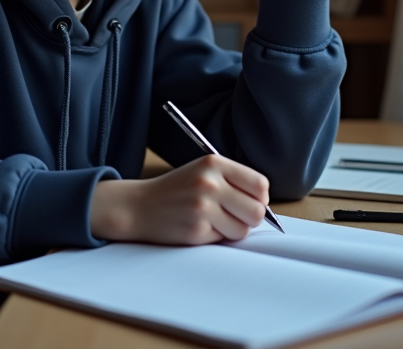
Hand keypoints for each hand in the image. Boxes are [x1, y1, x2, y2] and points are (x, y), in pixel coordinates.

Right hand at [90, 155, 269, 243]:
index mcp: (214, 164)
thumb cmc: (176, 190)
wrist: (138, 206)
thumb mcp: (203, 171)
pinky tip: (199, 226)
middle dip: (250, 218)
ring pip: (243, 229)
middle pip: (256, 211)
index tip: (250, 201)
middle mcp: (209, 183)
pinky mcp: (196, 230)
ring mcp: (202, 208)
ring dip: (232, 230)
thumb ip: (232, 181)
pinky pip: (223, 239)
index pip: (260, 184)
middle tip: (235, 216)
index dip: (260, 197)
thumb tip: (265, 204)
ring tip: (214, 221)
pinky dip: (215, 236)